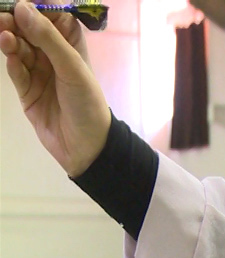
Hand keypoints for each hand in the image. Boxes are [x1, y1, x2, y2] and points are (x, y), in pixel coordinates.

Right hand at [0, 1, 110, 176]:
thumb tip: (22, 7)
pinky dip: (12, 63)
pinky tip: (11, 57)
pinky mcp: (26, 91)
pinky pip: (15, 72)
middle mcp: (53, 55)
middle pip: (28, 30)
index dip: (35, 8)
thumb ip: (48, 38)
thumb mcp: (72, 68)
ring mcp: (38, 73)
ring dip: (11, 41)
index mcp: (71, 45)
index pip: (51, 16)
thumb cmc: (87, 103)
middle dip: (15, 22)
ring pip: (18, 48)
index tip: (19, 4)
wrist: (87, 146)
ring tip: (5, 36)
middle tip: (4, 18)